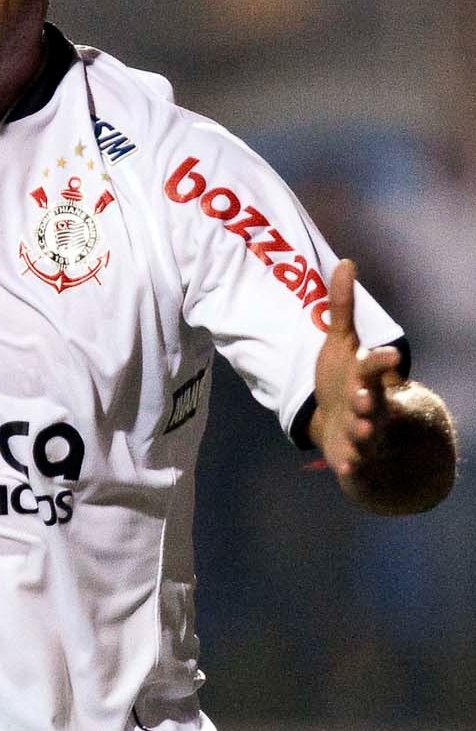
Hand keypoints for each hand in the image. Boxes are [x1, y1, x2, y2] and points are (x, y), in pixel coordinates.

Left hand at [311, 260, 399, 478]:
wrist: (347, 425)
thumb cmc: (345, 378)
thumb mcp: (341, 343)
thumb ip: (342, 307)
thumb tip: (345, 262)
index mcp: (365, 377)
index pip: (373, 366)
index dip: (379, 361)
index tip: (389, 354)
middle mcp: (367, 404)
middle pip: (371, 401)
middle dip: (368, 399)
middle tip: (365, 396)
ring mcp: (360, 431)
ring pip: (365, 432)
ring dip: (363, 431)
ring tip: (363, 432)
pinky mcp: (350, 453)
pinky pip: (352, 461)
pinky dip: (351, 465)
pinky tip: (345, 468)